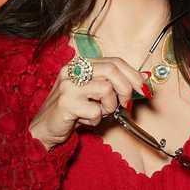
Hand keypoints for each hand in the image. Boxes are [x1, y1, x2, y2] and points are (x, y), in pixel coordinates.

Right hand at [30, 56, 148, 150]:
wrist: (45, 129)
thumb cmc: (72, 111)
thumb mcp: (93, 94)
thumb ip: (112, 85)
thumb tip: (141, 81)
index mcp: (80, 64)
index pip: (114, 61)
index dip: (133, 74)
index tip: (143, 88)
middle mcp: (72, 70)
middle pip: (112, 70)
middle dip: (126, 88)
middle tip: (126, 105)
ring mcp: (68, 86)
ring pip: (106, 89)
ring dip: (109, 107)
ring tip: (98, 113)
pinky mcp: (66, 103)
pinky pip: (96, 110)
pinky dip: (96, 119)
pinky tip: (85, 120)